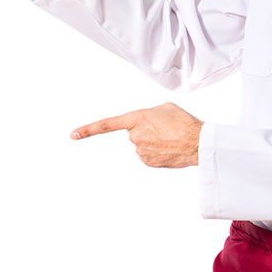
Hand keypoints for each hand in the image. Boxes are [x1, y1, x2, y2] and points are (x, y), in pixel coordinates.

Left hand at [71, 102, 202, 167]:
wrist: (198, 143)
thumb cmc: (184, 122)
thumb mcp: (164, 108)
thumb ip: (148, 113)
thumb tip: (145, 124)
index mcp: (138, 118)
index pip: (107, 125)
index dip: (88, 130)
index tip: (73, 135)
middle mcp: (135, 136)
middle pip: (134, 133)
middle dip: (145, 130)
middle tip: (164, 128)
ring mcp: (140, 151)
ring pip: (141, 145)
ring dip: (153, 141)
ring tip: (169, 138)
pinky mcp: (148, 162)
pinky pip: (147, 155)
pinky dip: (156, 151)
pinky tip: (169, 148)